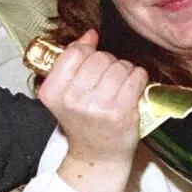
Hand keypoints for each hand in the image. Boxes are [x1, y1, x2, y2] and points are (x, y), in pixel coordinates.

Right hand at [37, 29, 147, 191]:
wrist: (97, 156)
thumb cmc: (84, 121)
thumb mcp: (65, 93)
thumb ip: (73, 60)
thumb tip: (90, 34)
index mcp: (53, 92)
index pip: (75, 52)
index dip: (87, 52)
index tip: (90, 64)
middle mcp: (73, 99)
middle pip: (99, 58)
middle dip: (107, 64)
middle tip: (105, 82)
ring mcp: (98, 107)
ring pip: (119, 65)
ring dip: (123, 72)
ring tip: (118, 88)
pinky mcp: (121, 112)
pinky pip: (136, 76)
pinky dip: (138, 79)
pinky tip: (131, 90)